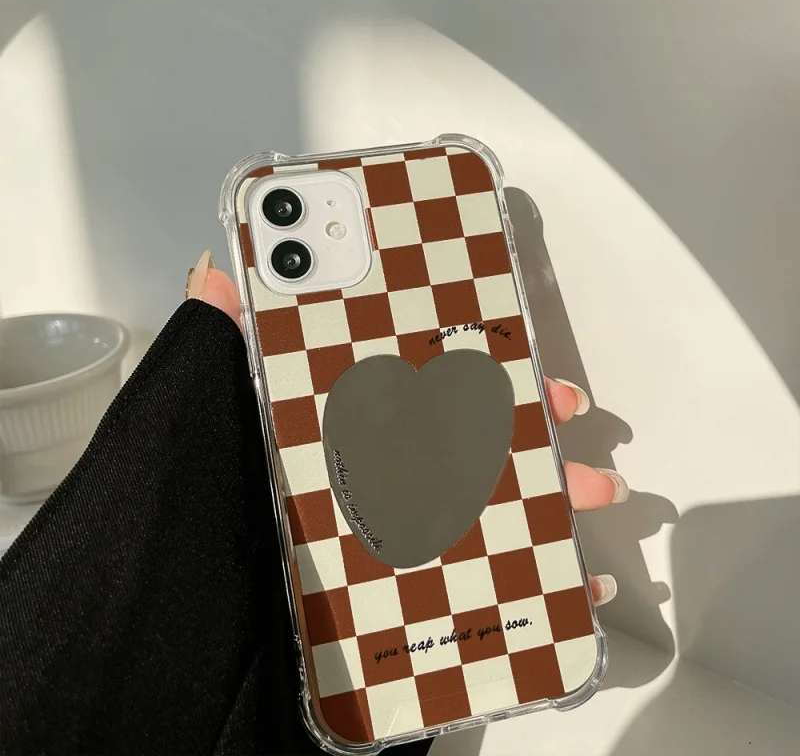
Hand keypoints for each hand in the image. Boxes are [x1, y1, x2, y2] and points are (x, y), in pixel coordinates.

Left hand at [187, 250, 623, 605]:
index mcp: (355, 428)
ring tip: (597, 489)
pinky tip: (576, 578)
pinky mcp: (418, 587)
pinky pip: (494, 580)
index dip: (476, 364)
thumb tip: (220, 270)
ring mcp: (407, 531)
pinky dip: (545, 578)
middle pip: (478, 440)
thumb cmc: (220, 499)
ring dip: (558, 491)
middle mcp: (388, 474)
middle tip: (570, 408)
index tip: (521, 350)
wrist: (212, 610)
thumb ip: (224, 342)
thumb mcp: (219, 410)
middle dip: (535, 420)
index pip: (425, 385)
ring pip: (501, 503)